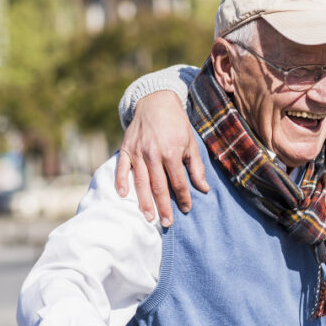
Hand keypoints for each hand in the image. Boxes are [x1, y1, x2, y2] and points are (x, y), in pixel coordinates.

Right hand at [114, 90, 207, 226]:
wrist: (155, 102)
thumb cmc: (176, 124)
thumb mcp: (190, 143)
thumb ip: (196, 167)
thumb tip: (204, 189)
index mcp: (171, 152)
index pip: (178, 182)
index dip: (182, 197)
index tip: (186, 209)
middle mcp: (153, 154)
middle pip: (158, 186)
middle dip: (163, 207)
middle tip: (167, 223)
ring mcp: (137, 152)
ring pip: (140, 182)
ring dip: (144, 202)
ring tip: (149, 217)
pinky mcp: (125, 149)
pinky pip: (122, 168)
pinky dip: (121, 182)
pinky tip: (123, 195)